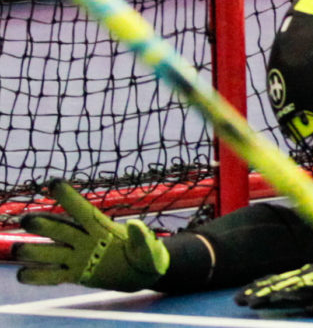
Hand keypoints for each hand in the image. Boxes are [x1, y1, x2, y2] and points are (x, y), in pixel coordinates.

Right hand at [14, 179, 169, 290]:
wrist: (141, 274)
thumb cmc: (147, 255)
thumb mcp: (149, 248)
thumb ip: (142, 238)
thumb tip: (135, 225)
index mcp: (102, 227)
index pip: (81, 209)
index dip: (68, 196)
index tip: (52, 183)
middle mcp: (85, 239)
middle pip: (60, 229)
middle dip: (43, 223)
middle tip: (27, 220)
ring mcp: (78, 257)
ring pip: (51, 251)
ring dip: (34, 249)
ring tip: (17, 248)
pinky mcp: (75, 275)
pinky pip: (52, 276)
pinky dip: (37, 275)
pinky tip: (22, 274)